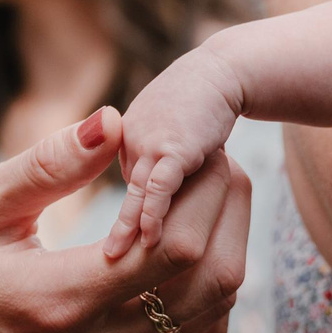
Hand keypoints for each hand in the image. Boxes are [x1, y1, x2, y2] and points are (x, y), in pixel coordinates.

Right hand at [0, 106, 250, 332]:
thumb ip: (49, 165)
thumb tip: (115, 119)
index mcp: (60, 301)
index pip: (174, 247)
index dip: (204, 191)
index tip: (203, 145)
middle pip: (210, 283)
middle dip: (228, 213)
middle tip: (220, 160)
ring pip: (211, 320)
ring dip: (227, 254)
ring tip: (211, 196)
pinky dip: (209, 297)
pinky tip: (193, 250)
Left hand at [107, 49, 246, 258]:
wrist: (223, 71)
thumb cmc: (203, 101)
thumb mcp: (173, 131)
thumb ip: (163, 161)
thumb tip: (165, 202)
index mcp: (126, 138)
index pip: (130, 183)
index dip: (131, 216)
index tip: (123, 248)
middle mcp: (130, 140)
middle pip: (126, 193)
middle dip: (119, 228)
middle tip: (108, 261)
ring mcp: (148, 142)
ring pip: (135, 195)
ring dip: (128, 229)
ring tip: (116, 260)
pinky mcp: (172, 147)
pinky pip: (158, 188)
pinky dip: (152, 215)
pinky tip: (150, 240)